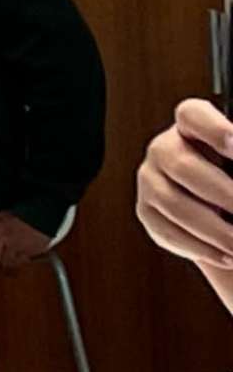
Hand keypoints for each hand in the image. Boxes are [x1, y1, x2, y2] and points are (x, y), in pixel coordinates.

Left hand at [0, 211, 55, 271]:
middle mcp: (3, 239)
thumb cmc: (21, 215)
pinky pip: (20, 264)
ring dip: (3, 267)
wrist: (42, 216)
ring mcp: (16, 248)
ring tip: (2, 268)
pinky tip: (16, 265)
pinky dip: (17, 266)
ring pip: (5, 264)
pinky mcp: (28, 253)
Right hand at [136, 100, 232, 281]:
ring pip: (176, 205)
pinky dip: (203, 248)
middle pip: (184, 166)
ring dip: (217, 232)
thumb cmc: (232, 177)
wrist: (222, 210)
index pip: (192, 115)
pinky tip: (228, 255)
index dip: (213, 128)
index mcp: (191, 127)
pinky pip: (170, 232)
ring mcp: (150, 180)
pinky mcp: (147, 212)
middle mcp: (164, 149)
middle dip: (224, 194)